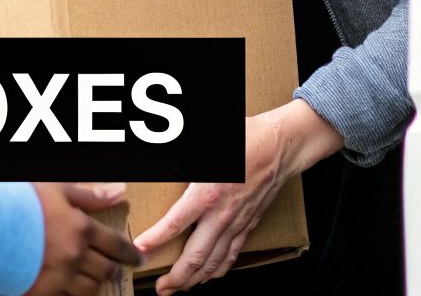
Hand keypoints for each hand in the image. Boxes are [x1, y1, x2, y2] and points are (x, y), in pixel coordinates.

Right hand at [24, 182, 142, 295]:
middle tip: (115, 270)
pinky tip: (68, 291)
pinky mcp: (41, 292)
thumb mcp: (55, 189)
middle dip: (113, 270)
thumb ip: (88, 195)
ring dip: (94, 285)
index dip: (129, 253)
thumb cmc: (19, 202)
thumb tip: (118, 192)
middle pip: (105, 270)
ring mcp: (59, 278)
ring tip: (92, 281)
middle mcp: (75, 257)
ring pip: (88, 289)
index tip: (138, 259)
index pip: (115, 245)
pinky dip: (70, 295)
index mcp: (81, 230)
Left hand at [134, 100, 340, 292]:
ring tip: (179, 288)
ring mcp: (238, 222)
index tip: (139, 250)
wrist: (281, 146)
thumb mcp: (210, 147)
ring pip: (215, 261)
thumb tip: (158, 160)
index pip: (175, 223)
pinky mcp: (249, 223)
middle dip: (177, 277)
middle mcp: (222, 214)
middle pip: (196, 255)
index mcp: (207, 193)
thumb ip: (180, 158)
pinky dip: (220, 269)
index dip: (156, 239)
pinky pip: (233, 253)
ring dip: (196, 278)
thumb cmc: (244, 140)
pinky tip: (210, 276)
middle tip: (161, 288)